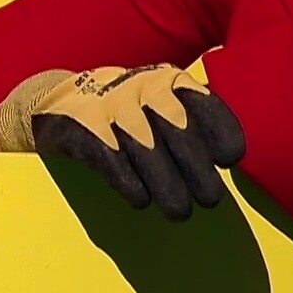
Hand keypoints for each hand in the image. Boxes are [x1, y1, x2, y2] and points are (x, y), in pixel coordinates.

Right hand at [28, 64, 245, 219]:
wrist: (61, 100)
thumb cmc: (130, 111)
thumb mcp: (163, 103)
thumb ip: (195, 122)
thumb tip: (228, 161)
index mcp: (172, 81)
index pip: (204, 103)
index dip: (220, 131)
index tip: (230, 158)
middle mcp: (145, 87)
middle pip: (178, 128)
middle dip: (197, 167)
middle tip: (211, 199)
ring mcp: (112, 105)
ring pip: (146, 146)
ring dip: (167, 183)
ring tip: (180, 212)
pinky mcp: (83, 127)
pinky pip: (110, 157)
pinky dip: (128, 181)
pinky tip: (141, 200)